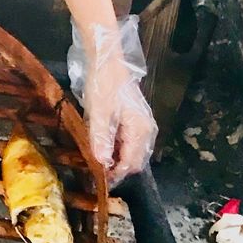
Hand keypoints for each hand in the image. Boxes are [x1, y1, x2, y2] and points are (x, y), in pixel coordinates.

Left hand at [68, 16, 158, 186]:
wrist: (107, 61)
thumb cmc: (103, 85)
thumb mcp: (98, 112)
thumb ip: (101, 138)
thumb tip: (102, 163)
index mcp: (140, 130)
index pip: (131, 162)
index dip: (116, 174)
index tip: (99, 181)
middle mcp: (146, 130)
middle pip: (134, 159)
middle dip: (117, 169)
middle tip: (96, 174)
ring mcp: (142, 124)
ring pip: (131, 151)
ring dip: (117, 159)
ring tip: (97, 162)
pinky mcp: (134, 118)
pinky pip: (128, 141)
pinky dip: (117, 147)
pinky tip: (102, 146)